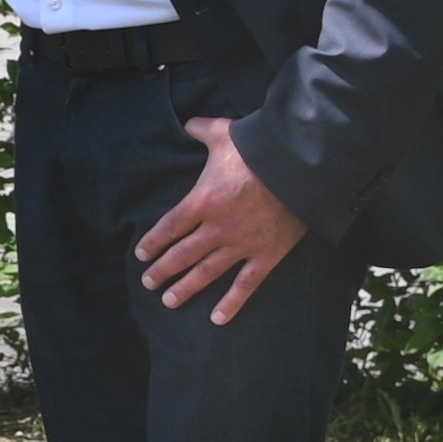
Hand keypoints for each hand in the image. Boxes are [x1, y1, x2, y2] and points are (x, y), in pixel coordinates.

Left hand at [137, 117, 308, 322]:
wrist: (300, 166)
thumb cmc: (259, 149)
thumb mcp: (224, 133)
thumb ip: (202, 130)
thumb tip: (189, 122)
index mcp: (202, 201)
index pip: (168, 227)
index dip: (153, 242)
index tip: (142, 254)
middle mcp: (217, 227)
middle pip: (182, 254)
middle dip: (163, 270)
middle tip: (149, 282)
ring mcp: (242, 243)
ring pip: (207, 272)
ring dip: (186, 288)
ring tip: (169, 301)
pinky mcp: (268, 253)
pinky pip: (246, 283)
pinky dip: (232, 302)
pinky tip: (218, 319)